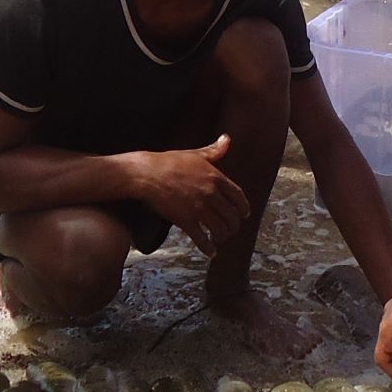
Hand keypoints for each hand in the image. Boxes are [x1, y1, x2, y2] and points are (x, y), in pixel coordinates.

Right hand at [134, 136, 250, 253]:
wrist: (147, 174)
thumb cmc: (169, 162)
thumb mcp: (195, 154)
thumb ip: (213, 151)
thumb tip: (227, 139)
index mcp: (215, 177)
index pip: (238, 196)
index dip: (244, 208)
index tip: (244, 214)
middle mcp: (211, 193)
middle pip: (232, 215)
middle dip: (234, 225)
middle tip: (231, 230)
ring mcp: (199, 208)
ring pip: (220, 228)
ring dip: (223, 236)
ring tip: (220, 239)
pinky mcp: (186, 220)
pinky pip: (202, 238)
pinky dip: (209, 248)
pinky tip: (211, 252)